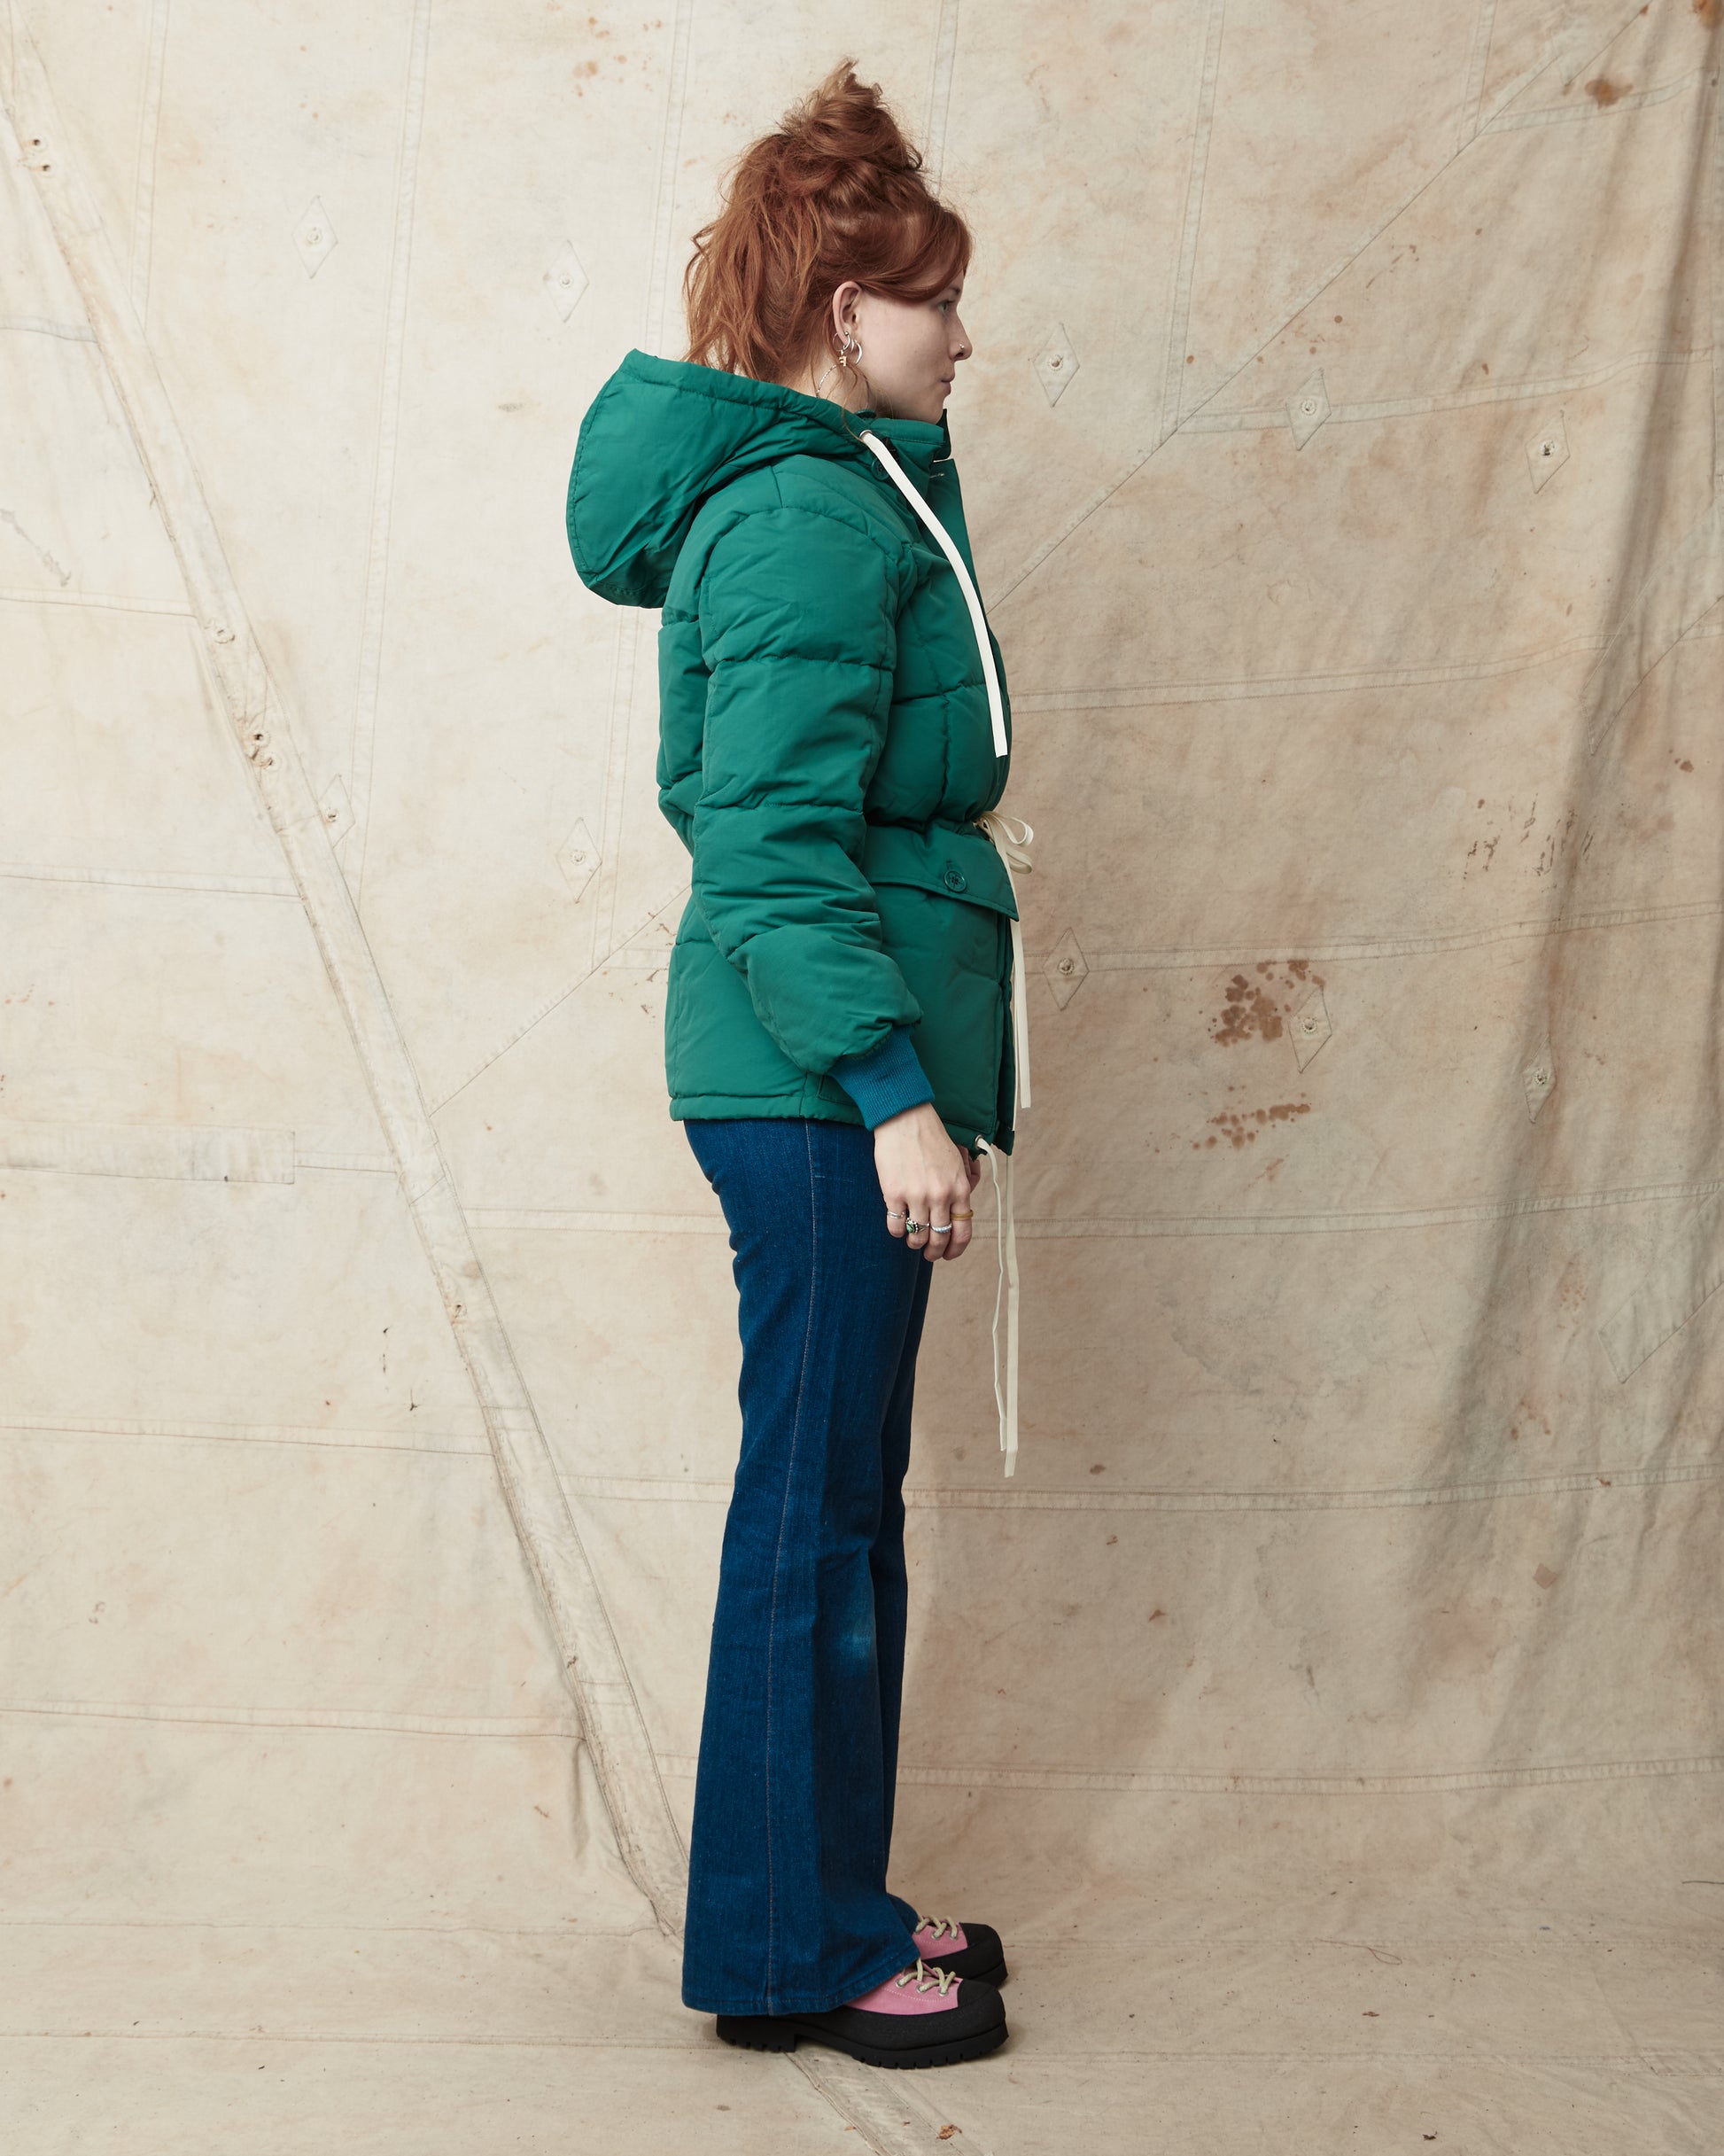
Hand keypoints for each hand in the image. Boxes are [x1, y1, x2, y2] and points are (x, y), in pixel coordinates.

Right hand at [875, 1103, 974, 1261]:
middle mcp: (941, 1196)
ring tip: (911, 1239)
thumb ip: (963, 1185)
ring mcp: (917, 1197)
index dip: (955, 1250)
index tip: (948, 1255)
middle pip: (939, 1239)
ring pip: (917, 1236)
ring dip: (914, 1242)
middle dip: (934, 1252)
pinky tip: (897, 1226)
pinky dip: (896, 1231)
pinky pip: (896, 1226)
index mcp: (960, 1189)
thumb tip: (963, 1209)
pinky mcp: (894, 1194)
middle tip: (929, 1255)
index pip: (962, 1232)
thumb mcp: (957, 1161)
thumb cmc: (931, 1138)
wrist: (905, 1120)